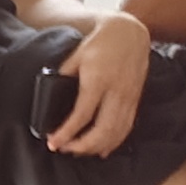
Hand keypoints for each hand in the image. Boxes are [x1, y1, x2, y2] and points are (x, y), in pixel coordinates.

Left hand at [51, 14, 148, 155]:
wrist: (130, 32)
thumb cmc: (100, 43)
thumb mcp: (76, 57)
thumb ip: (63, 77)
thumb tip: (49, 97)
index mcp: (98, 81)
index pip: (82, 115)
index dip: (67, 133)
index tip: (53, 143)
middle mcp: (116, 91)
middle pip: (102, 129)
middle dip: (82, 145)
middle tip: (64, 149)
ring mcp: (129, 96)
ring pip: (116, 131)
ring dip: (97, 147)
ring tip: (78, 152)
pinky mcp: (136, 99)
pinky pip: (127, 126)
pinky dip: (115, 141)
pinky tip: (102, 150)